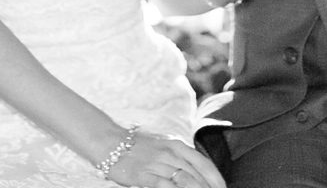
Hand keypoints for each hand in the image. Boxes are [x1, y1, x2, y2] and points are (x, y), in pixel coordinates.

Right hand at [108, 130, 225, 187]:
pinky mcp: (143, 175)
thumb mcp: (163, 148)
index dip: (216, 179)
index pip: (203, 163)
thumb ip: (180, 159)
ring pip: (184, 181)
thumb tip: (196, 173)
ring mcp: (156, 164)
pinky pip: (163, 186)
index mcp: (177, 146)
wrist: (110, 143)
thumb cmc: (138, 148)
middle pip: (196, 175)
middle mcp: (170, 154)